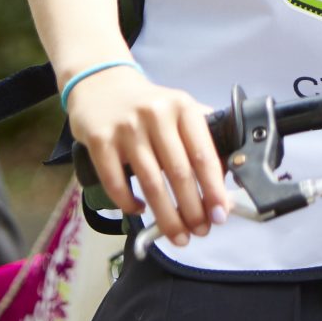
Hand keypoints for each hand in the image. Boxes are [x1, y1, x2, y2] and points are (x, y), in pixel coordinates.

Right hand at [64, 63, 227, 248]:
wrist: (100, 84)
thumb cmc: (147, 105)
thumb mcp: (178, 110)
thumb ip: (200, 138)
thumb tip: (222, 184)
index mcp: (182, 106)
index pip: (203, 154)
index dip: (213, 189)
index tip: (220, 215)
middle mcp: (155, 114)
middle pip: (178, 173)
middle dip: (192, 210)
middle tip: (200, 232)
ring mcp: (125, 127)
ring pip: (150, 183)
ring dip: (166, 216)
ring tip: (178, 236)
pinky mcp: (98, 139)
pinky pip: (116, 182)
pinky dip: (129, 203)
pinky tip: (139, 210)